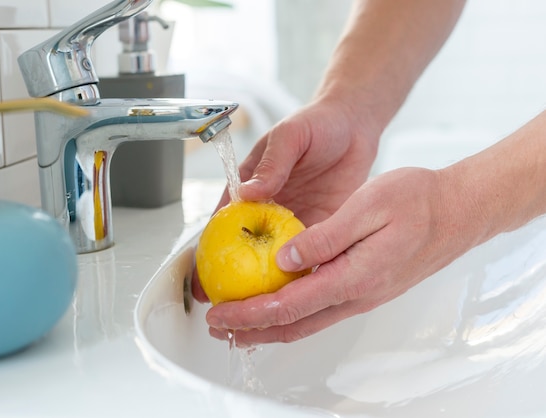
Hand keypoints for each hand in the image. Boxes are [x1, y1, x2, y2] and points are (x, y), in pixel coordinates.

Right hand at [192, 94, 380, 301]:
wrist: (355, 125)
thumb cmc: (317, 123)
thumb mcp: (289, 137)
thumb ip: (271, 164)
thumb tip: (249, 192)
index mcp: (251, 188)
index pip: (223, 225)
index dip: (208, 253)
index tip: (201, 279)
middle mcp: (269, 210)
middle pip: (245, 251)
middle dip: (232, 281)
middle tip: (225, 309)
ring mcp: (294, 222)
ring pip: (275, 260)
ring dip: (266, 286)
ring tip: (257, 314)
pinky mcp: (322, 227)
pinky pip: (309, 255)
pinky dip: (301, 275)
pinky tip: (297, 296)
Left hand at [204, 167, 483, 344]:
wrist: (457, 211)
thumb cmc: (418, 202)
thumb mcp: (368, 206)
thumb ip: (325, 237)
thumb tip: (284, 260)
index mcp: (353, 275)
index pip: (288, 306)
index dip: (249, 313)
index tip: (220, 314)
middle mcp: (356, 294)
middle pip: (293, 325)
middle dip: (251, 329)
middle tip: (219, 328)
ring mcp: (362, 295)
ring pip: (306, 322)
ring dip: (269, 325)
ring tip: (240, 323)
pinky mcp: (364, 288)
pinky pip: (320, 309)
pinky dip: (291, 313)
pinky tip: (278, 302)